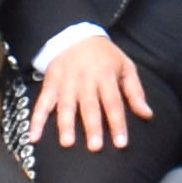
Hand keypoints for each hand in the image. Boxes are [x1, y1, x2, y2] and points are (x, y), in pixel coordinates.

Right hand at [26, 39, 153, 154]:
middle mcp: (85, 80)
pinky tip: (33, 136)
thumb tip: (148, 115)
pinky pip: (42, 103)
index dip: (118, 123)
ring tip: (67, 143)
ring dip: (65, 124)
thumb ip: (136, 92)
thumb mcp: (125, 67)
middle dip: (92, 126)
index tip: (121, 144)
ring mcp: (66, 82)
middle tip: (95, 147)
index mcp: (106, 76)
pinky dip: (37, 119)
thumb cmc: (105, 56)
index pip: (114, 103)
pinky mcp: (50, 84)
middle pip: (89, 106)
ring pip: (66, 105)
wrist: (76, 35)